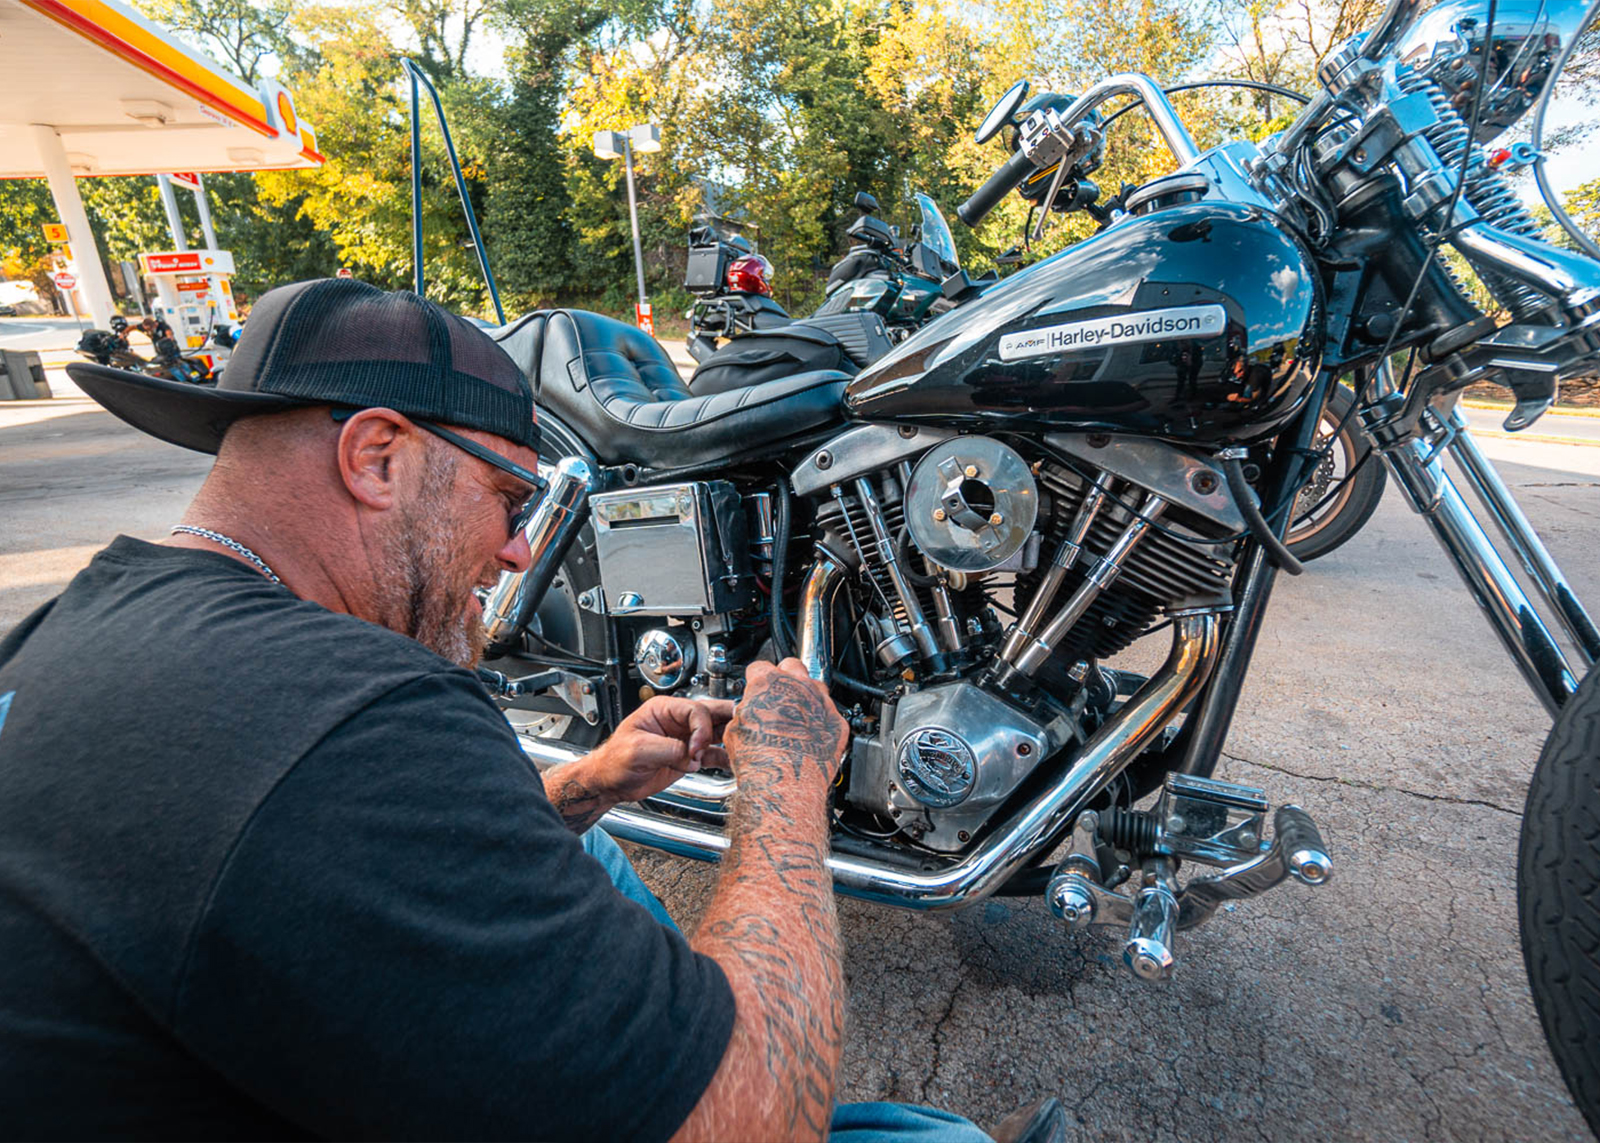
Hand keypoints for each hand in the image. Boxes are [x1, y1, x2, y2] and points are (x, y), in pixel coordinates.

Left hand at [582, 696, 735, 804]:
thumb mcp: (638, 750)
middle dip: (729, 720)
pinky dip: (725, 758)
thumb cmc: (614, 760)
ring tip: (745, 745)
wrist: (610, 783)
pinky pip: (713, 754)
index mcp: (663, 709)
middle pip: (712, 714)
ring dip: (731, 738)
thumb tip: (692, 756)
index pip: (695, 711)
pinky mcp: (689, 757)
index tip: (695, 749)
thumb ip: (669, 749)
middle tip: (744, 727)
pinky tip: (735, 761)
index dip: (701, 729)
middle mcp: (678, 721)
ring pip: (717, 733)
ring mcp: (685, 739)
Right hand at [724, 659, 848, 792]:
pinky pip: (830, 714)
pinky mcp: (837, 722)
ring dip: (806, 696)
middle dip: (785, 677)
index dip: (756, 678)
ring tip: (796, 716)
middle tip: (778, 696)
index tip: (756, 688)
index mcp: (767, 683)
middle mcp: (797, 686)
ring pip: (816, 687)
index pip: (760, 667)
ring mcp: (820, 702)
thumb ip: (746, 712)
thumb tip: (747, 714)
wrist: (785, 782)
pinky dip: (822, 722)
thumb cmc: (759, 760)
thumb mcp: (735, 731)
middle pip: (792, 667)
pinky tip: (812, 736)